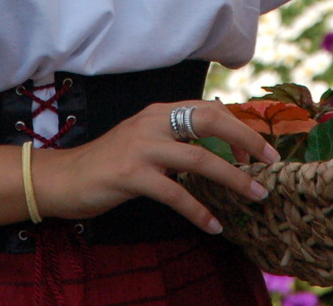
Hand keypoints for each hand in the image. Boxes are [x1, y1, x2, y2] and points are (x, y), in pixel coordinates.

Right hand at [32, 100, 277, 233]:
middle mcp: (153, 121)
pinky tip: (214, 225)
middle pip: (211, 120)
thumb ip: (174, 137)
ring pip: (200, 158)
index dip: (239, 126)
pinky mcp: (130, 174)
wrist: (62, 178)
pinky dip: (199, 211)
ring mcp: (141, 147)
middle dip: (246, 140)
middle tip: (269, 162)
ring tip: (256, 195)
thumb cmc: (107, 162)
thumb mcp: (144, 139)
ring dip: (234, 179)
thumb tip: (216, 146)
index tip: (258, 150)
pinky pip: (175, 193)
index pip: (209, 108)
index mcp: (159, 111)